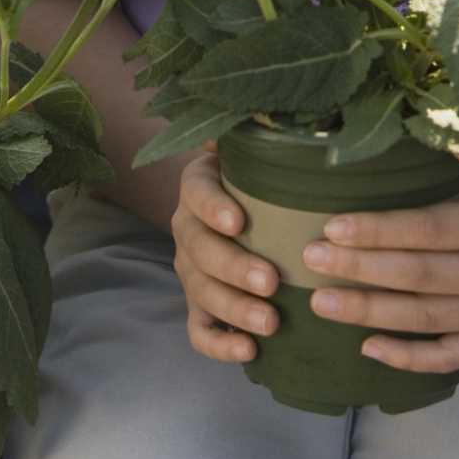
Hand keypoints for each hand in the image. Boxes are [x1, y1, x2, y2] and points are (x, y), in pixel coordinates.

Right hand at [170, 141, 279, 363]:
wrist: (245, 212)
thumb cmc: (260, 177)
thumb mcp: (255, 150)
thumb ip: (257, 131)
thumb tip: (270, 107)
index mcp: (198, 185)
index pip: (196, 192)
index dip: (214, 207)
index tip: (240, 221)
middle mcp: (187, 227)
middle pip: (199, 250)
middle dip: (234, 268)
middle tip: (271, 282)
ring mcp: (190, 270)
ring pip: (201, 293)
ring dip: (234, 309)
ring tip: (270, 322)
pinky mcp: (199, 307)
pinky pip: (198, 331)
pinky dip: (220, 346)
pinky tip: (249, 351)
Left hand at [298, 118, 458, 372]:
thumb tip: (433, 134)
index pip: (429, 230)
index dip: (378, 230)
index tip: (331, 224)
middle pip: (418, 277)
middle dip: (359, 269)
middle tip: (309, 259)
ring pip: (425, 318)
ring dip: (369, 313)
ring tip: (319, 301)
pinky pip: (450, 356)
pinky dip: (409, 357)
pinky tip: (367, 348)